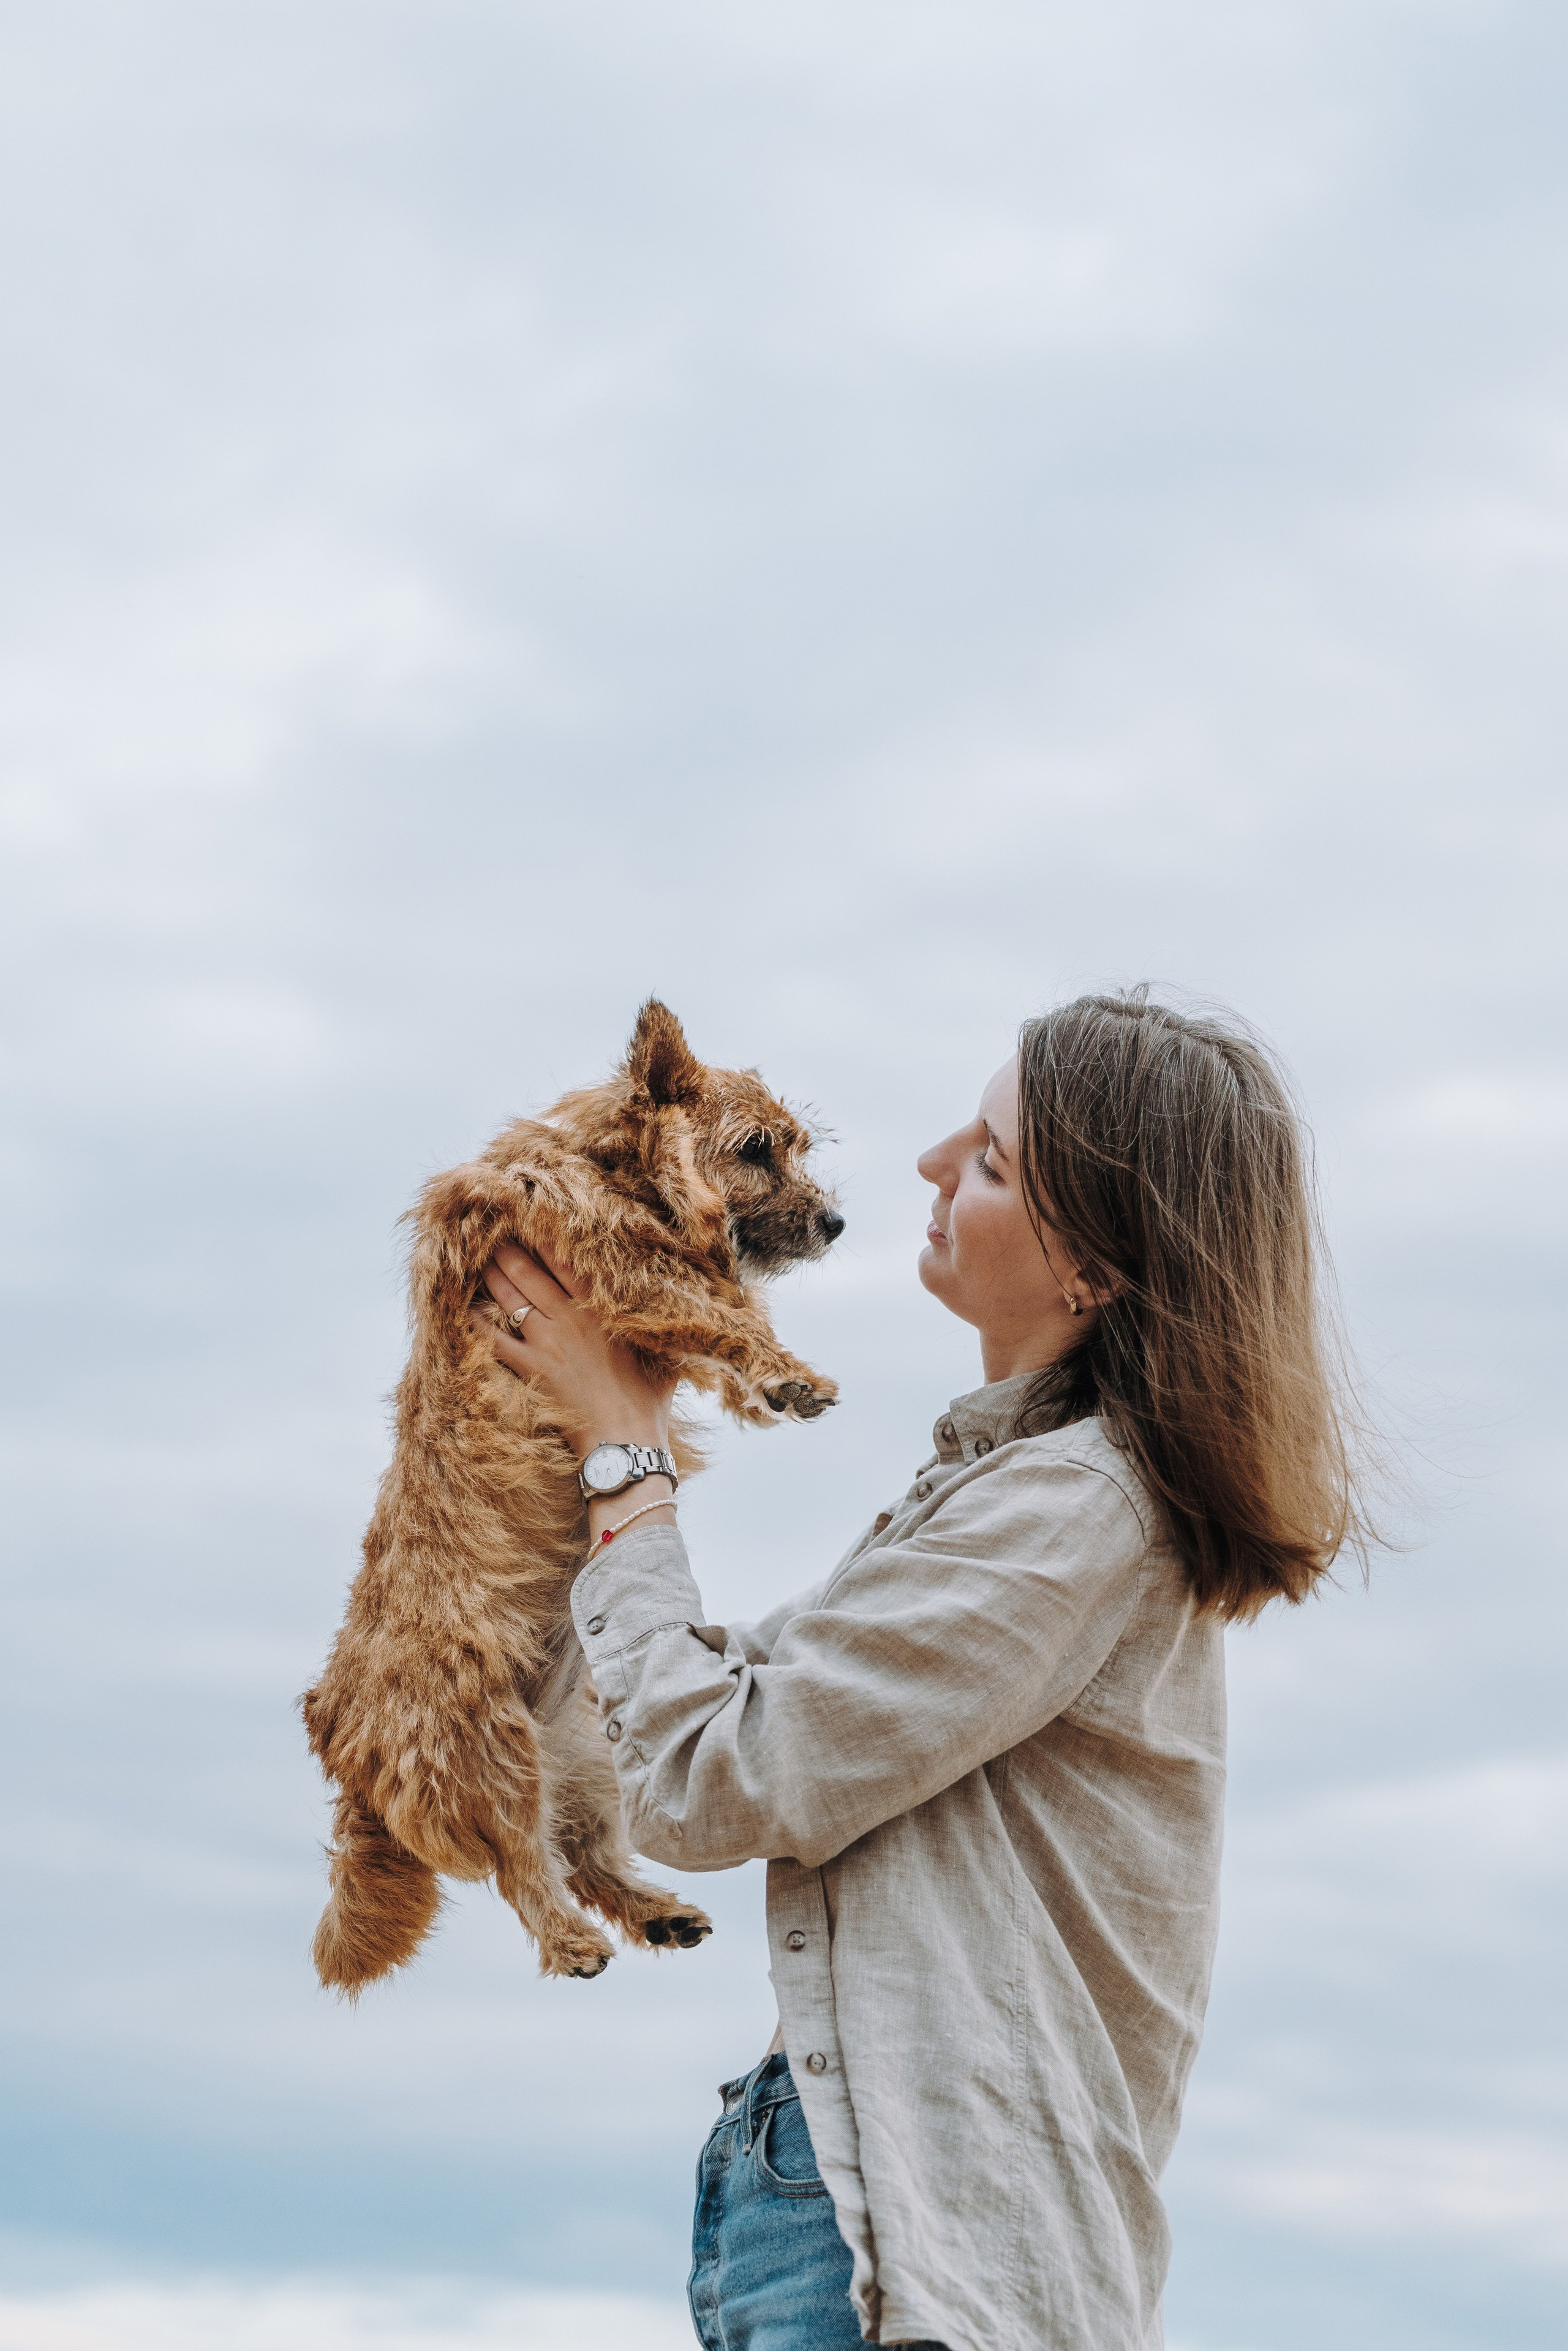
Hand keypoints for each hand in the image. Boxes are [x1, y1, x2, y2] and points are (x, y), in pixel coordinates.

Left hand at [473, 1242, 674, 1463]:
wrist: (626, 1440)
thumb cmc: (650, 1397)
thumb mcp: (662, 1351)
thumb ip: (657, 1322)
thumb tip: (677, 1302)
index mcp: (600, 1308)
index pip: (564, 1259)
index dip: (542, 1236)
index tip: (528, 1218)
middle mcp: (569, 1318)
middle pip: (529, 1271)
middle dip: (507, 1248)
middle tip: (491, 1230)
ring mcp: (546, 1342)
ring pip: (509, 1297)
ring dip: (491, 1275)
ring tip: (476, 1258)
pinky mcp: (531, 1368)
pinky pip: (494, 1339)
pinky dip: (476, 1322)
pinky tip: (463, 1307)